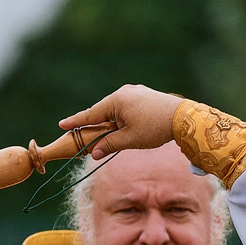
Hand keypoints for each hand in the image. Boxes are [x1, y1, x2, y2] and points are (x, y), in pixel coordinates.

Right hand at [57, 84, 183, 155]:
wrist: (184, 118)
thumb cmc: (155, 128)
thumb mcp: (129, 140)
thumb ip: (109, 145)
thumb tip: (94, 152)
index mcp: (117, 100)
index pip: (91, 114)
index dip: (75, 121)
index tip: (61, 125)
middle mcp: (124, 92)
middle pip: (102, 111)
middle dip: (95, 125)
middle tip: (86, 139)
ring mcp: (135, 92)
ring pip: (115, 109)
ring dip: (110, 123)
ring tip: (111, 136)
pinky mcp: (144, 95)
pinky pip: (126, 107)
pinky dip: (121, 118)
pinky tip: (125, 127)